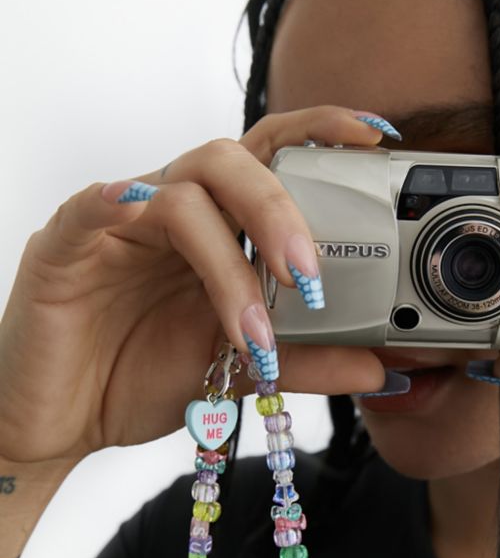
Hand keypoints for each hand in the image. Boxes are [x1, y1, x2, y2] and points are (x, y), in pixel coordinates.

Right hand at [0, 106, 392, 463]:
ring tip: (252, 331)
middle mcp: (171, 211)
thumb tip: (381, 366)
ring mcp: (120, 222)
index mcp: (216, 228)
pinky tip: (152, 234)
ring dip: (228, 259)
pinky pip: (99, 204)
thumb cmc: (139, 378)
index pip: (270, 158)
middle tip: (308, 275)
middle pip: (233, 161)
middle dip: (281, 208)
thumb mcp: (235, 370)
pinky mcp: (68, 242)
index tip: (374, 139)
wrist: (60, 422)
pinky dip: (128, 209)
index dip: (319, 134)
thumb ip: (304, 359)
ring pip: (182, 191)